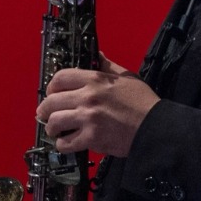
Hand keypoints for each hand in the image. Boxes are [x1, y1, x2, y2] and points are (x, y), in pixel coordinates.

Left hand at [35, 58, 159, 157]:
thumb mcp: (127, 77)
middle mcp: (88, 96)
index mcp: (95, 79)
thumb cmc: (144, 104)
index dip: (51, 87)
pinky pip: (66, 142)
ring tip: (55, 130)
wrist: (155, 127)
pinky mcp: (92, 137)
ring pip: (55, 121)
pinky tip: (66, 143)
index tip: (51, 93)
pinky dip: (62, 144)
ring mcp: (88, 117)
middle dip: (45, 109)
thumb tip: (98, 56)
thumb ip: (108, 66)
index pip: (60, 78)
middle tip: (45, 114)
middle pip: (52, 101)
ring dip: (52, 127)